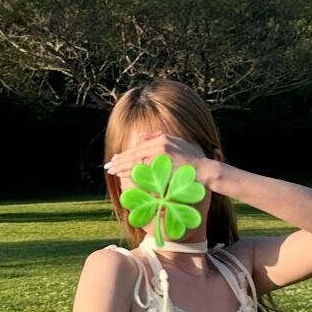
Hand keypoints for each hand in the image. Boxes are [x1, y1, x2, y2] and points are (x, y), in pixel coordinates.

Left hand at [105, 132, 220, 187]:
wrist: (203, 170)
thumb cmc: (191, 160)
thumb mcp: (176, 144)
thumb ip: (158, 138)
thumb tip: (140, 137)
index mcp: (162, 138)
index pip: (139, 145)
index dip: (127, 153)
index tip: (116, 158)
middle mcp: (160, 142)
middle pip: (135, 151)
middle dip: (120, 159)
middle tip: (108, 166)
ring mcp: (160, 152)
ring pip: (135, 159)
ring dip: (121, 165)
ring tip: (111, 170)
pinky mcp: (162, 162)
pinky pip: (142, 167)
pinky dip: (130, 170)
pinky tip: (121, 174)